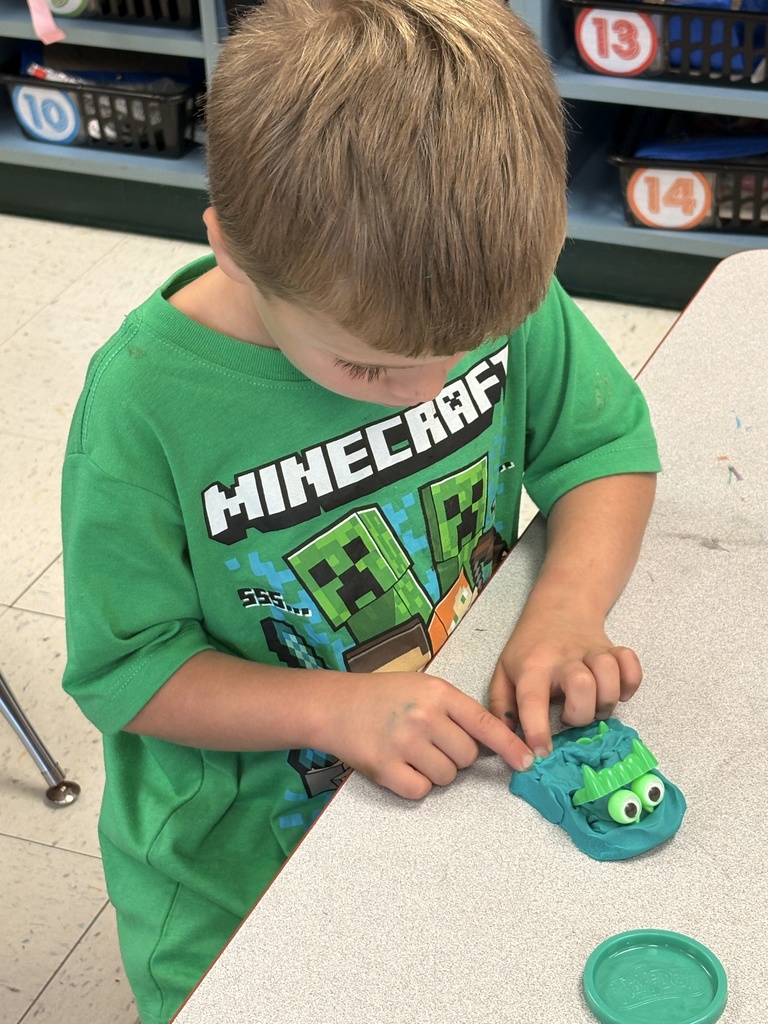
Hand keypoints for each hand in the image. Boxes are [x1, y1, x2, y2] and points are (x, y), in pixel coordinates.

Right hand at [318, 671, 534, 799]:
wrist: (334, 705)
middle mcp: (425, 717)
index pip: (484, 723)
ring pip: (447, 776)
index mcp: (438, 693)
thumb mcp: (423, 687)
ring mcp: (405, 743)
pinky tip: (399, 766)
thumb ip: (455, 709)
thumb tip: (492, 741)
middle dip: (456, 755)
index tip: (528, 761)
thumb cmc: (383, 695)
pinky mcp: (386, 768)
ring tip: (412, 750)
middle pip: (468, 756)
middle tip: (431, 741)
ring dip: (436, 770)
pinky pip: (421, 790)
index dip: (510, 745)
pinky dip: (415, 784)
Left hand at [488, 608, 642, 757]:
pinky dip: (630, 683)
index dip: (537, 730)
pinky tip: (617, 690)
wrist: (559, 606)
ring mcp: (591, 651)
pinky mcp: (614, 649)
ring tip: (593, 705)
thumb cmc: (529, 648)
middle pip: (581, 685)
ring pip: (609, 674)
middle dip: (580, 714)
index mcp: (532, 666)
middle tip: (570, 717)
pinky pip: (632, 665)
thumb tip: (505, 742)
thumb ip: (501, 707)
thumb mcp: (504, 672)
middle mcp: (563, 658)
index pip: (532, 699)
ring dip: (606, 699)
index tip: (540, 755)